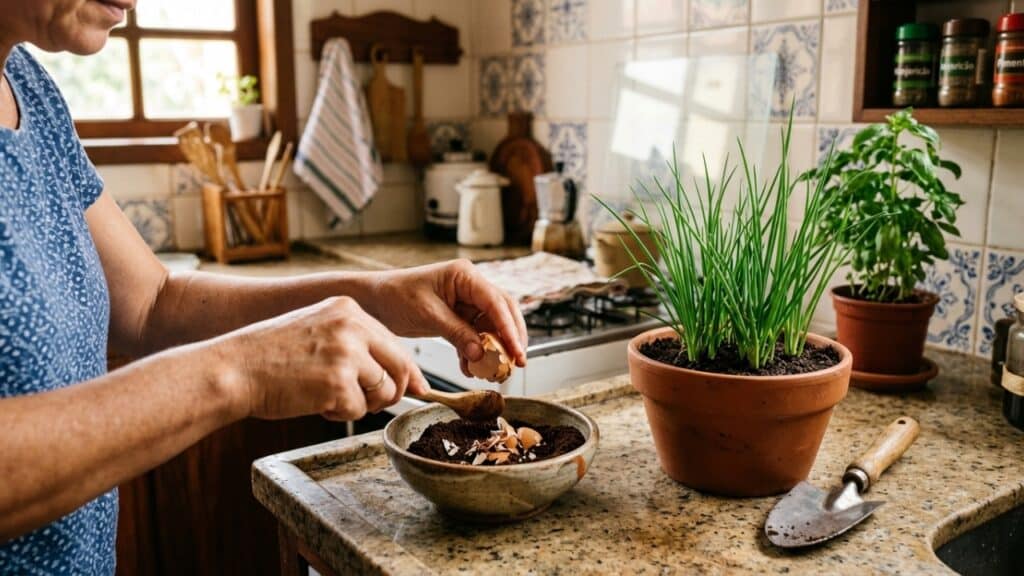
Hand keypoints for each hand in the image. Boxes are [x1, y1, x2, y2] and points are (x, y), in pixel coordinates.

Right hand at [218, 296, 428, 420]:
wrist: (233, 369)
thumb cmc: (269, 356)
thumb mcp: (317, 330)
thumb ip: (354, 343)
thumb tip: (399, 373)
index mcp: (348, 309)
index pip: (393, 343)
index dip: (404, 370)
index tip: (414, 387)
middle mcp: (352, 326)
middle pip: (399, 366)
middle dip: (392, 390)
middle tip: (372, 402)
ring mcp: (347, 354)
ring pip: (383, 390)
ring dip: (361, 403)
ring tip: (328, 397)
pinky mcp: (338, 383)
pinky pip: (358, 410)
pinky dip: (339, 415)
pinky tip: (314, 403)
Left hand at [365, 259, 527, 374]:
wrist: (374, 301)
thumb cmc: (395, 295)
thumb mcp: (427, 314)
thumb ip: (456, 333)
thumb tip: (481, 353)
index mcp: (464, 275)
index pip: (495, 302)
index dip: (509, 329)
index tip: (516, 352)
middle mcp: (470, 286)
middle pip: (502, 312)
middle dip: (511, 338)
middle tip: (517, 363)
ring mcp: (466, 301)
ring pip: (491, 326)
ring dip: (493, 349)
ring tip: (495, 371)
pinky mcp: (458, 317)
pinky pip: (475, 335)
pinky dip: (475, 353)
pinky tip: (470, 369)